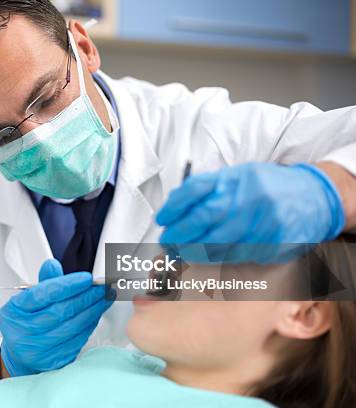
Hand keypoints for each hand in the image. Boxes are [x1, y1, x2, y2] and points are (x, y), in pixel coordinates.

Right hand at [0, 259, 112, 376]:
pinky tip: (95, 315)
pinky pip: (76, 341)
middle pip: (60, 311)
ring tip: (104, 299)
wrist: (18, 354)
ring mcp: (37, 349)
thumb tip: (52, 265)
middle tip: (102, 287)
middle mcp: (22, 332)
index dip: (67, 285)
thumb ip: (44, 282)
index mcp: (13, 311)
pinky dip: (89, 326)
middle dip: (86, 297)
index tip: (87, 278)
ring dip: (92, 311)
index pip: (42, 295)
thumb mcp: (27, 300)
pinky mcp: (52, 361)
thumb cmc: (25, 322)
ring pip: (71, 327)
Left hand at [156, 163, 344, 262]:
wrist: (314, 197)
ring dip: (194, 252)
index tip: (161, 219)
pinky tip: (208, 258)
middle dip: (179, 234)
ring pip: (218, 243)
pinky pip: (237, 256)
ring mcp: (261, 221)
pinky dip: (218, 259)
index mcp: (236, 178)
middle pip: (203, 217)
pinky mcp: (272, 243)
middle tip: (167, 242)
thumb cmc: (267, 187)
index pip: (196, 189)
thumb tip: (174, 207)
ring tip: (181, 253)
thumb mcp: (238, 177)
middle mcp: (248, 197)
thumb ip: (209, 189)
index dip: (174, 206)